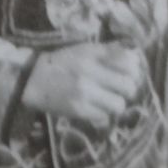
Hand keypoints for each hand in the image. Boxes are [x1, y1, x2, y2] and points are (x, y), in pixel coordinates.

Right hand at [20, 41, 146, 126]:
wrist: (32, 79)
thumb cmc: (62, 62)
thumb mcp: (83, 50)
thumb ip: (109, 51)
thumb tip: (135, 56)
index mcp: (91, 54)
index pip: (128, 62)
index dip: (134, 70)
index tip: (129, 73)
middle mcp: (89, 72)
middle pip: (128, 86)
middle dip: (127, 89)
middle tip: (120, 89)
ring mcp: (84, 93)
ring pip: (119, 105)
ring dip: (116, 103)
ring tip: (107, 100)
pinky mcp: (78, 110)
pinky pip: (104, 116)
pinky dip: (103, 113)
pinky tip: (95, 106)